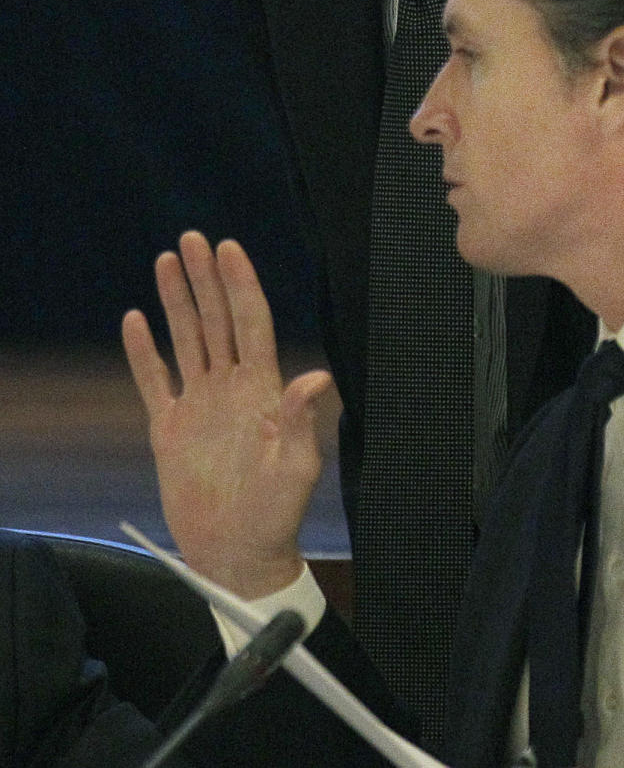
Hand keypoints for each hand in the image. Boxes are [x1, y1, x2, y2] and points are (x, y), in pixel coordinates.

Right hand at [122, 231, 330, 597]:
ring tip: (166, 262)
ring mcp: (200, 405)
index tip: (229, 249)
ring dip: (176, 301)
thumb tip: (316, 377)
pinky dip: (143, 352)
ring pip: (186, 340)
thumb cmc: (277, 515)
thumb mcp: (296, 470)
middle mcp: (231, 388)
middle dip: (205, 278)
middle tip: (192, 240)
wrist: (238, 555)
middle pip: (216, 320)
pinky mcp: (171, 430)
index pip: (250, 323)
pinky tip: (135, 321)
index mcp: (263, 390)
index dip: (240, 285)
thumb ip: (299, 422)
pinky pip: (154, 381)